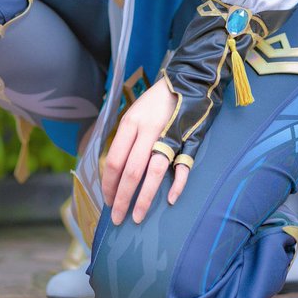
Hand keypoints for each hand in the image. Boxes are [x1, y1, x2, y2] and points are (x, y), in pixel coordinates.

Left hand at [101, 78, 188, 225]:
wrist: (189, 79)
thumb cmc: (158, 99)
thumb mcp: (135, 112)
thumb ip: (127, 138)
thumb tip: (116, 170)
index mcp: (131, 123)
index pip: (114, 160)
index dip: (108, 184)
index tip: (108, 201)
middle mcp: (147, 130)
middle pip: (131, 170)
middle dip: (122, 198)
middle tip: (118, 218)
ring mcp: (169, 135)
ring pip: (153, 172)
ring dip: (144, 198)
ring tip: (137, 216)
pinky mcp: (188, 139)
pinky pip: (182, 166)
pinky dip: (177, 184)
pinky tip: (169, 199)